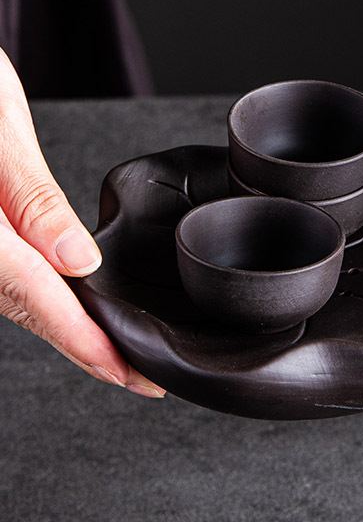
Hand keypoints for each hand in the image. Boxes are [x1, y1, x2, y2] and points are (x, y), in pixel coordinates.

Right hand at [0, 49, 164, 396]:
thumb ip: (31, 200)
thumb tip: (77, 262)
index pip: (39, 300)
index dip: (89, 344)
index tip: (132, 373)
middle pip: (27, 309)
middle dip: (84, 345)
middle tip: (139, 373)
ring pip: (13, 296)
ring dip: (62, 324)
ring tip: (113, 348)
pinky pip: (2, 274)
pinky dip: (38, 294)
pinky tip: (66, 300)